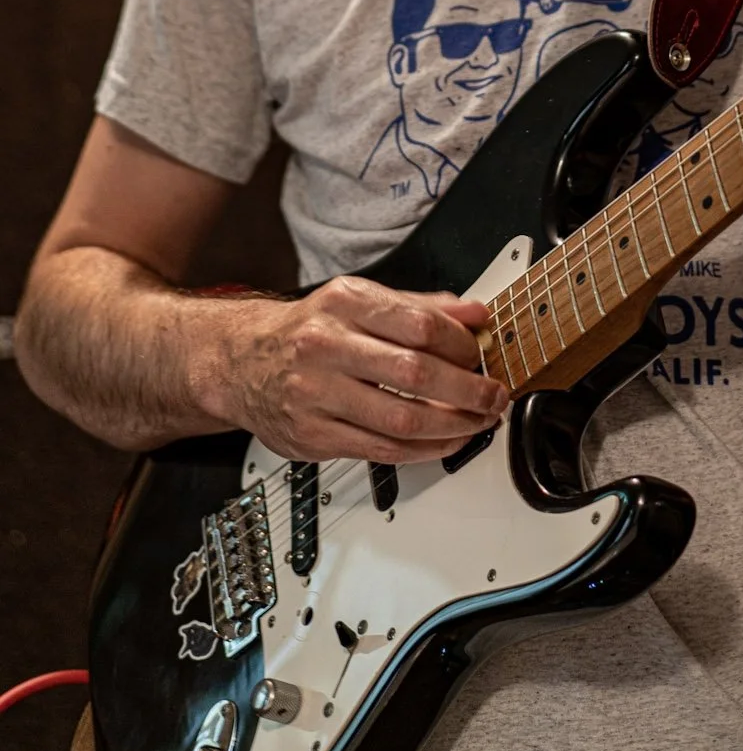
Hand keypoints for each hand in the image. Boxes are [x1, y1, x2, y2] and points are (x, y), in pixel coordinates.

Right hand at [212, 276, 508, 462]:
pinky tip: (442, 443)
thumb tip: (476, 314)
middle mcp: (327, 346)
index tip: (482, 355)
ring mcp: (317, 394)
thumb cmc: (308, 330)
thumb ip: (421, 306)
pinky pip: (380, 449)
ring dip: (451, 427)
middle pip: (414, 372)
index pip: (419, 323)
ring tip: (477, 423)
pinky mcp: (313, 436)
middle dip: (467, 390)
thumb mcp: (360, 300)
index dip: (462, 344)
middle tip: (494, 397)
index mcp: (345, 304)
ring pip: (399, 418)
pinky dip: (421, 450)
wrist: (241, 362)